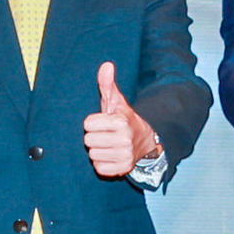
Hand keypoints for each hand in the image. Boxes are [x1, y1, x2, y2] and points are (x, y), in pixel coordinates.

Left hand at [82, 61, 156, 179]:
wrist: (145, 141)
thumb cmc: (125, 119)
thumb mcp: (116, 101)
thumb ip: (107, 84)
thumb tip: (106, 65)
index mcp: (120, 122)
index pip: (87, 124)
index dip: (93, 122)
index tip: (104, 122)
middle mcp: (124, 140)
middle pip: (88, 140)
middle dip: (95, 136)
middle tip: (106, 134)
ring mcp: (124, 156)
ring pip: (92, 155)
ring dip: (98, 150)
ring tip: (109, 144)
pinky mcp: (123, 169)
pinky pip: (99, 167)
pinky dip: (103, 163)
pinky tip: (111, 155)